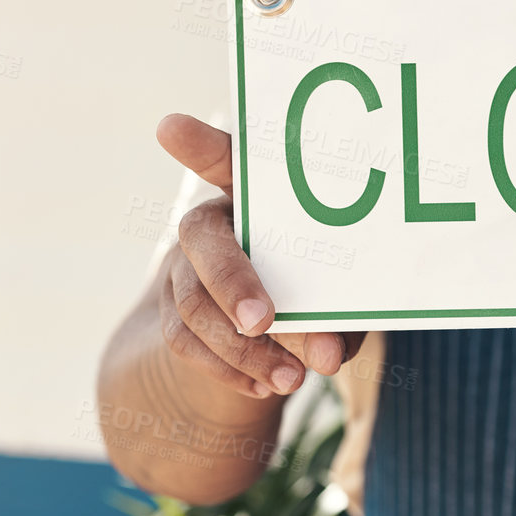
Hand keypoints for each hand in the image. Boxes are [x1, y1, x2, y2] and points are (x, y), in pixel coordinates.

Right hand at [155, 114, 363, 397]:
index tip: (171, 128)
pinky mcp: (173, 313)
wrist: (274, 329)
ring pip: (193, 301)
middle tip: (264, 321)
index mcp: (257, 195)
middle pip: (200, 236)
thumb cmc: (325, 287)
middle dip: (232, 279)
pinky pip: (185, 342)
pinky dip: (229, 370)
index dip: (200, 145)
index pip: (227, 158)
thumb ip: (340, 314)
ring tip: (294, 379)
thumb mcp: (344, 293)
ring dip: (241, 348)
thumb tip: (327, 356)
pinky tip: (267, 387)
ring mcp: (184, 267)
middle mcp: (213, 222)